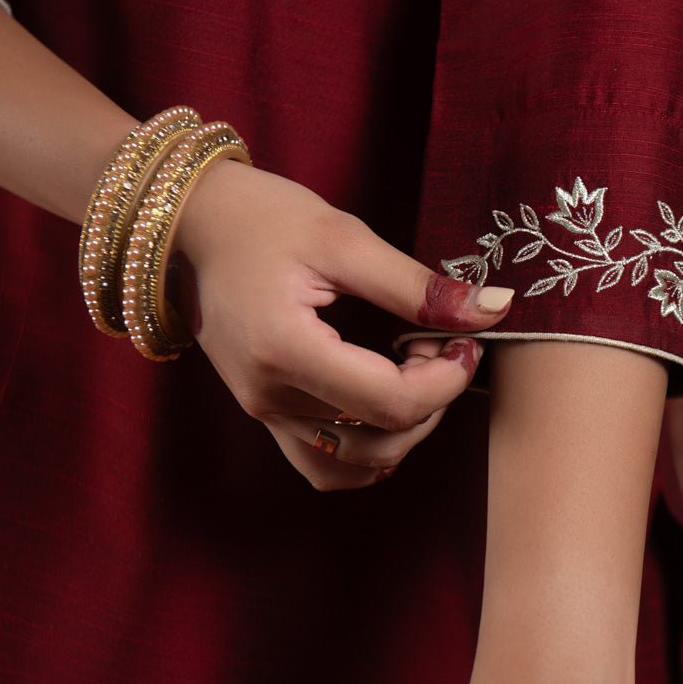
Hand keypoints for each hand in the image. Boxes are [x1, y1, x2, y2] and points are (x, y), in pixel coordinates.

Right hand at [170, 161, 512, 487]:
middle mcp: (269, 396)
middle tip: (438, 344)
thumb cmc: (260, 218)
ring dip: (403, 431)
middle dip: (432, 402)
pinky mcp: (263, 413)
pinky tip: (382, 404)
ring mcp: (262, 412)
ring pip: (356, 465)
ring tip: (410, 372)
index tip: (464, 340)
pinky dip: (366, 450)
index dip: (447, 380)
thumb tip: (493, 309)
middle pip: (381, 440)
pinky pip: (323, 465)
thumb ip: (417, 285)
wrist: (189, 224)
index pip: (392, 403)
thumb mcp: (343, 238)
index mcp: (286, 350)